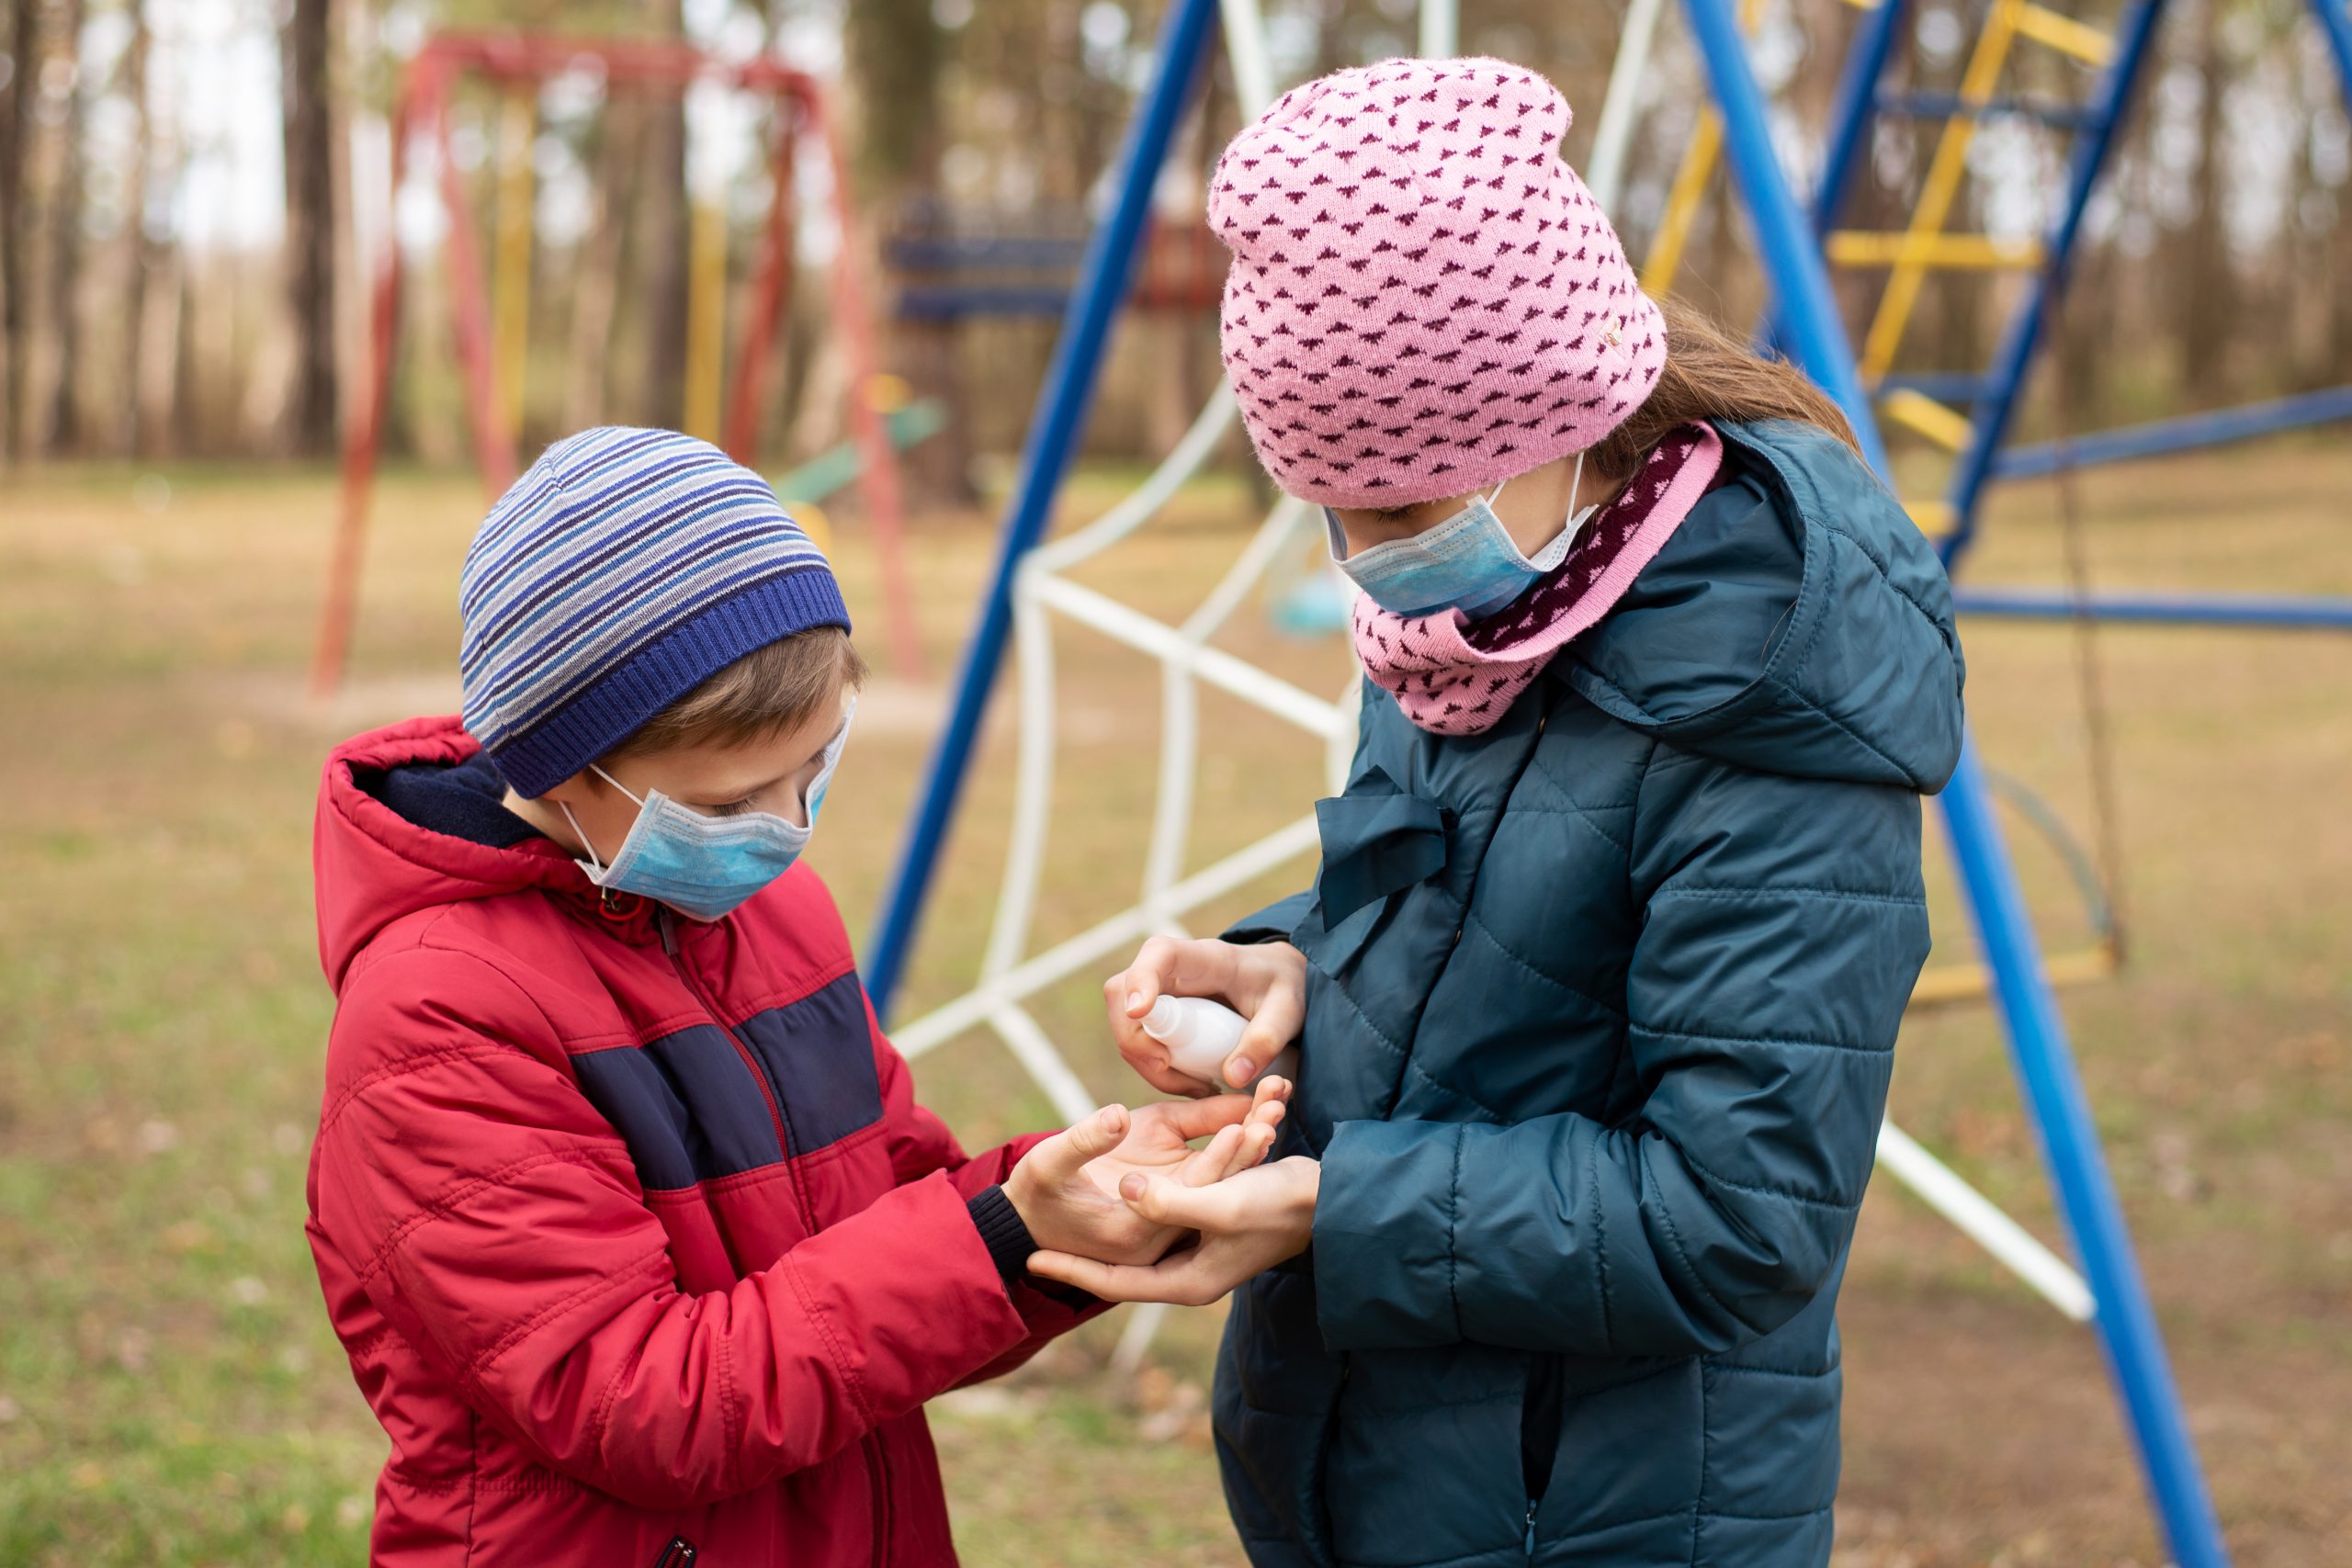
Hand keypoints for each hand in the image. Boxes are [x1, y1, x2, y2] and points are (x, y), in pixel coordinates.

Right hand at [1004, 1081, 1289, 1267]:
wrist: (1034, 1216)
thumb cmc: (1038, 1192)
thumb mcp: (1049, 1164)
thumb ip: (1083, 1141)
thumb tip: (1116, 1116)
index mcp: (1136, 1230)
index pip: (1188, 1197)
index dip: (1215, 1161)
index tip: (1242, 1126)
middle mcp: (1164, 1230)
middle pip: (1216, 1189)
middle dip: (1246, 1148)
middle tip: (1274, 1108)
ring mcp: (1172, 1216)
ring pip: (1221, 1179)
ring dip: (1249, 1140)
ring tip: (1276, 1097)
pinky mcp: (1175, 1197)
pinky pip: (1213, 1170)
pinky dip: (1236, 1137)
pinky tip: (1260, 1101)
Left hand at [1026, 1155, 1319, 1305]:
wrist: (1329, 1199)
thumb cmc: (1278, 1205)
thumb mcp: (1220, 1203)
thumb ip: (1170, 1201)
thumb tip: (1125, 1191)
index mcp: (1189, 1281)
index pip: (1114, 1286)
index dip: (1072, 1270)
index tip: (1030, 1258)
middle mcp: (1192, 1273)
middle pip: (1122, 1271)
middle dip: (1082, 1259)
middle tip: (1035, 1246)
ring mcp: (1201, 1252)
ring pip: (1140, 1244)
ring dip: (1106, 1238)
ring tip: (1062, 1227)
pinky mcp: (1211, 1227)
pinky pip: (1161, 1221)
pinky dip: (1138, 1210)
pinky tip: (1113, 1200)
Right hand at [1106, 937, 1307, 1095]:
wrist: (1277, 984)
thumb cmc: (1281, 986)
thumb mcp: (1288, 1010)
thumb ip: (1266, 1039)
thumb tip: (1233, 1076)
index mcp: (1203, 957)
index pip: (1158, 955)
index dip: (1141, 979)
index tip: (1139, 1011)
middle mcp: (1169, 969)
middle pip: (1122, 993)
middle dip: (1135, 1038)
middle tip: (1168, 1068)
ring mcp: (1157, 990)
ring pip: (1124, 1022)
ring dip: (1145, 1060)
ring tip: (1194, 1087)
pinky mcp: (1156, 1014)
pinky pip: (1137, 1041)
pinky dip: (1154, 1068)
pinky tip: (1190, 1084)